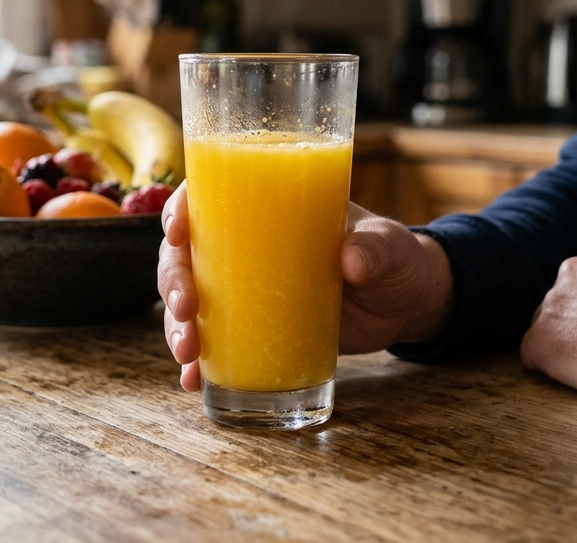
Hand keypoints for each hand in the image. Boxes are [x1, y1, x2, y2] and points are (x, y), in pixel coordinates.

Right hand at [158, 183, 452, 391]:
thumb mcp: (389, 246)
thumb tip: (352, 260)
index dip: (180, 210)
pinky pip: (214, 341)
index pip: (208, 196)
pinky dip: (199, 361)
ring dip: (177, 325)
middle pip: (185, 253)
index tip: (178, 232)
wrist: (403, 304)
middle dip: (173, 279)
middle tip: (186, 308)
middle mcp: (245, 245)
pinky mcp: (255, 327)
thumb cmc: (392, 257)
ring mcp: (245, 289)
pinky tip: (193, 380)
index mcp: (269, 207)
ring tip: (187, 354)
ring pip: (190, 300)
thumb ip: (375, 249)